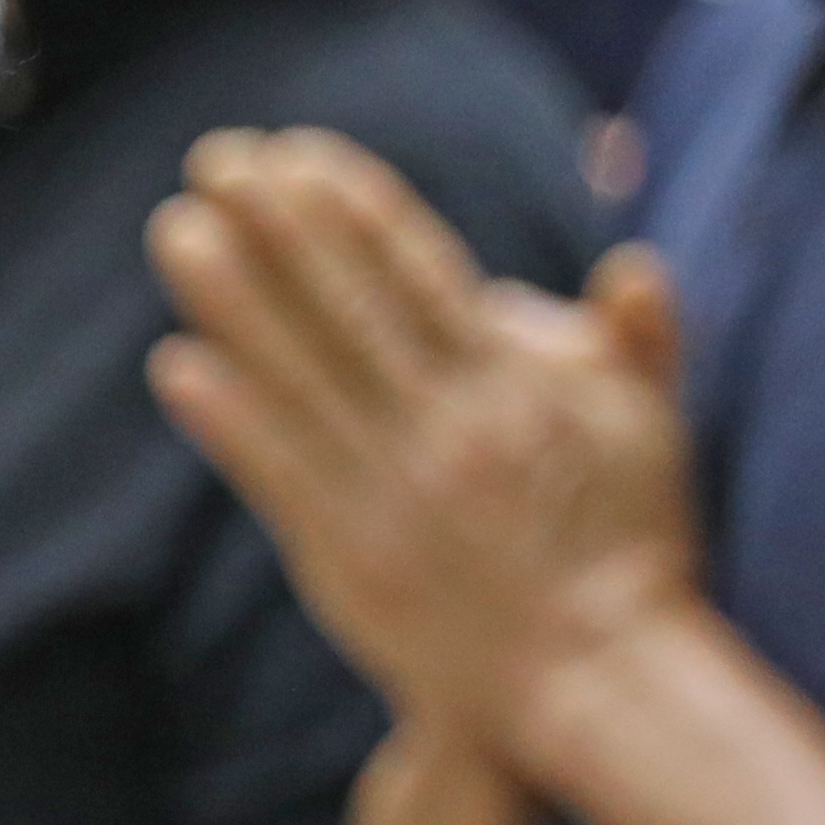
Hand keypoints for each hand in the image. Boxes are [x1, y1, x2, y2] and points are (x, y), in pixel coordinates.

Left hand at [150, 129, 698, 758]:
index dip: (354, 207)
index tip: (300, 154)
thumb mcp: (650, 429)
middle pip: (345, 303)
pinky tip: (174, 362)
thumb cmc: (627, 543)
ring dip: (229, 299)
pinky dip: (225, 415)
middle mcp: (445, 422)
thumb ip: (638, 343)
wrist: (592, 670)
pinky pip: (276, 469)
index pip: (420, 270)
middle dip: (277, 224)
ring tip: (176, 229)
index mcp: (513, 382)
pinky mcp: (347, 549)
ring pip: (296, 373)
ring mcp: (391, 486)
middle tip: (216, 158)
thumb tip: (631, 262)